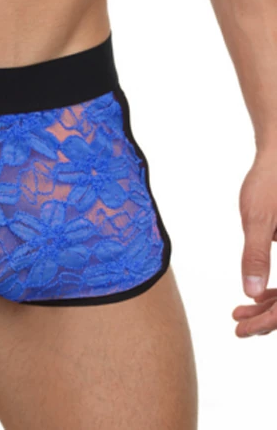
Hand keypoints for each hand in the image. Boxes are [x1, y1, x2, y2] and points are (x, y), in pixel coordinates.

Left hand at [232, 150, 276, 337]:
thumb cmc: (271, 182)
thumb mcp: (259, 219)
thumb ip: (256, 255)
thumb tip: (249, 293)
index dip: (269, 321)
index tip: (244, 330)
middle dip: (269, 318)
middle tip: (239, 328)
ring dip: (271, 306)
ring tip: (240, 315)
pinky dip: (276, 290)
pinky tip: (255, 296)